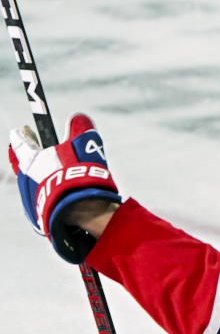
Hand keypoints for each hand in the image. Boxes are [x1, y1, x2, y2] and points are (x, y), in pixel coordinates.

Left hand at [8, 113, 121, 262]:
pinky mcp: (39, 215)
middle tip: (38, 150)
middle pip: (24, 164)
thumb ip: (81, 129)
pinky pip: (44, 199)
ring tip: (59, 176)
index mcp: (31, 160)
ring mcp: (31, 198)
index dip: (22, 134)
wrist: (80, 211)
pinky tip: (63, 194)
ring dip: (43, 177)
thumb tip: (78, 118)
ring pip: (34, 182)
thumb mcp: (86, 144)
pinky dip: (50, 193)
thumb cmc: (80, 174)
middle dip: (31, 156)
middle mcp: (25, 178)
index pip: (20, 142)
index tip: (22, 129)